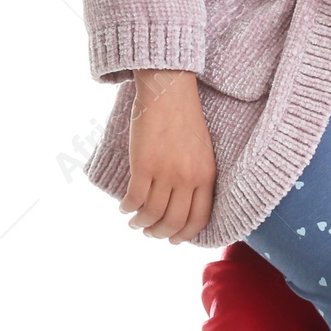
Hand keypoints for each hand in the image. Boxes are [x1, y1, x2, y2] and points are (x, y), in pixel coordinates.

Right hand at [123, 69, 215, 243]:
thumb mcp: (203, 149)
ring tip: (134, 221)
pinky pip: (134, 199)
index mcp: (206, 173)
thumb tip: (184, 206)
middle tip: (149, 233)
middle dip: (159, 234)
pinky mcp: (144, 165)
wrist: (169, 90)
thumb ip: (197, 176)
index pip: (199, 218)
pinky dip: (127, 208)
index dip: (185, 235)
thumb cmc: (185, 118)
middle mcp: (188, 176)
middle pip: (173, 222)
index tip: (174, 240)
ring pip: (151, 214)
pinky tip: (124, 207)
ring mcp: (165, 172)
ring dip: (140, 223)